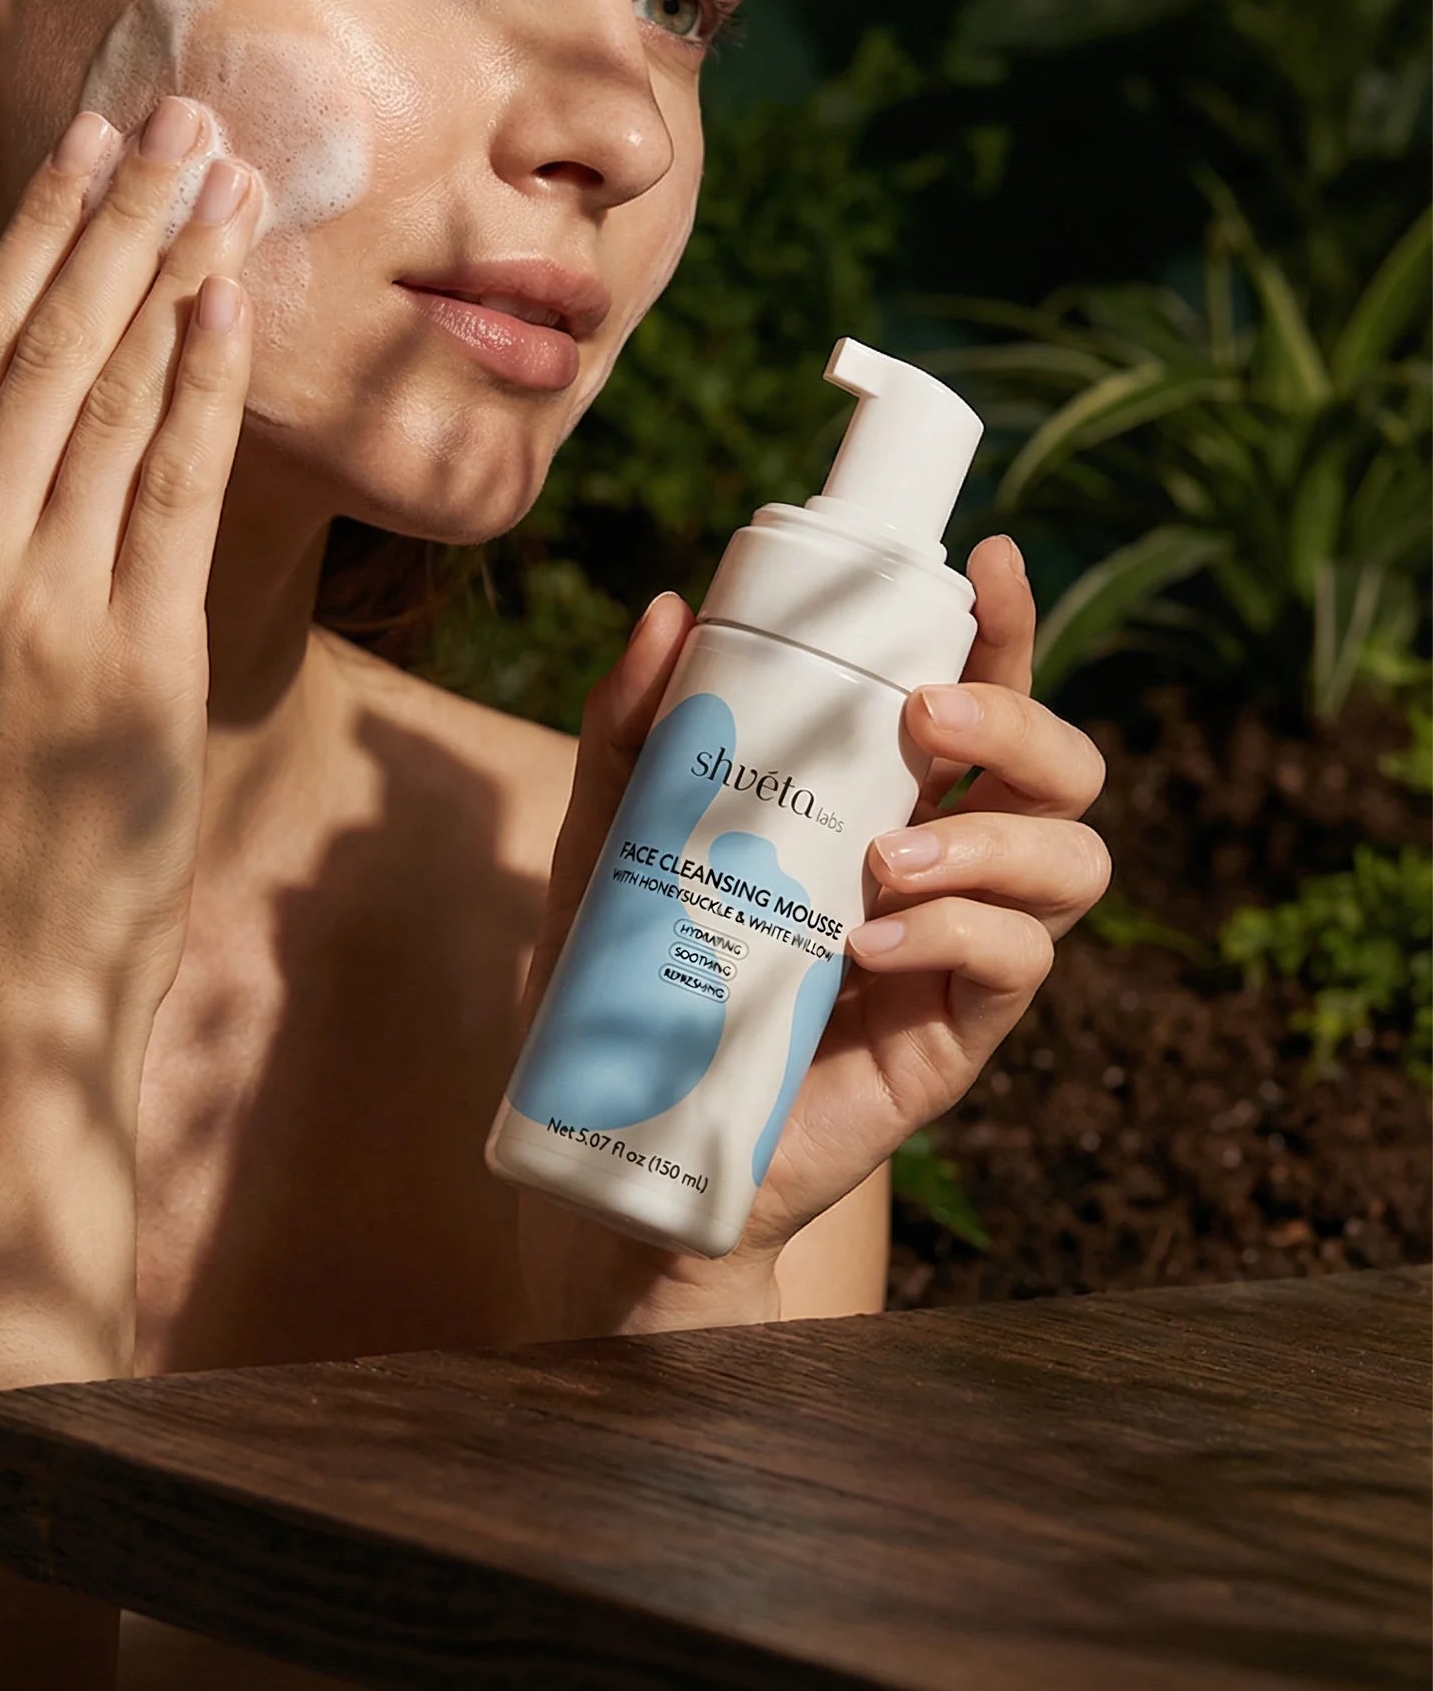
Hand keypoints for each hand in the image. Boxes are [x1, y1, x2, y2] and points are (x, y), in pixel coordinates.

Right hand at [0, 95, 263, 1011]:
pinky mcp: (135, 655)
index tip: (86, 141)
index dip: (35, 237)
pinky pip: (171, 491)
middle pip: (47, 351)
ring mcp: (44, 606)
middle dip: (117, 219)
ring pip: (112, 400)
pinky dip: (201, 388)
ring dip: (172, 275)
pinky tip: (230, 302)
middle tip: (182, 112)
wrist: (7, 957)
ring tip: (227, 176)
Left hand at [515, 534, 1108, 1332]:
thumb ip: (633, 730)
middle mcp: (946, 858)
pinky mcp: (957, 1033)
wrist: (634, 1129)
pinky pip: (1019, 964)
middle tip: (926, 719)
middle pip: (1063, 767)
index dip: (1004, 625)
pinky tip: (873, 942)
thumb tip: (664, 609)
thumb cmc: (636, 971)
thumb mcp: (617, 835)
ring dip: (995, 837)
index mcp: (885, 794)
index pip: (977, 691)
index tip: (988, 560)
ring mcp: (963, 948)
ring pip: (1073, 861)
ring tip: (885, 860)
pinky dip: (959, 934)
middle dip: (1022, 718)